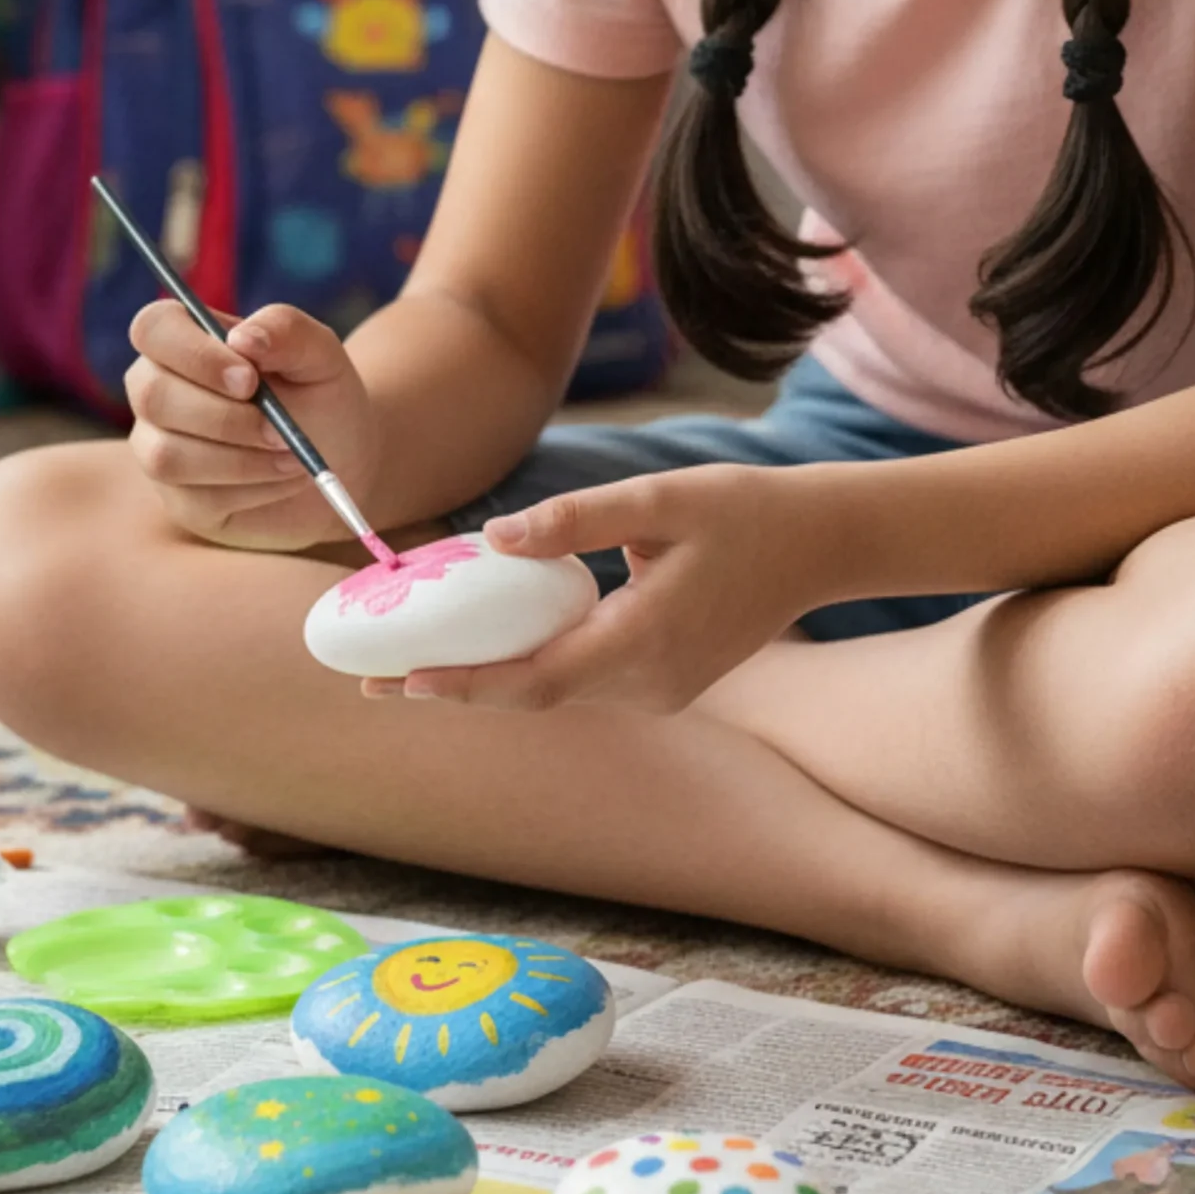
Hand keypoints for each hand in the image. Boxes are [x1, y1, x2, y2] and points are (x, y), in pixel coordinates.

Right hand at [123, 298, 380, 551]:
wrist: (342, 460)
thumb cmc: (320, 396)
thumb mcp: (319, 354)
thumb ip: (286, 330)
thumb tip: (242, 337)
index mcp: (184, 340)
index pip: (153, 328)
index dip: (193, 352)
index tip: (249, 378)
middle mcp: (158, 390)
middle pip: (153, 395)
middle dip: (223, 417)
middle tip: (280, 429)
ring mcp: (160, 447)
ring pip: (166, 455)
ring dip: (240, 459)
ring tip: (291, 454)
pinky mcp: (180, 499)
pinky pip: (197, 497)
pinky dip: (254, 487)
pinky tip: (284, 476)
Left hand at [383, 465, 824, 712]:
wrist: (821, 543)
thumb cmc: (743, 512)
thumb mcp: (658, 498)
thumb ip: (576, 520)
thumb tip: (494, 539)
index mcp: (644, 642)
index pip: (533, 680)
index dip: (462, 686)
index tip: (400, 683)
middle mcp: (649, 683)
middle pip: (532, 696)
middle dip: (453, 688)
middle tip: (374, 681)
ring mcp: (660, 691)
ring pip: (556, 691)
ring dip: (488, 678)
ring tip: (412, 659)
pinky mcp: (665, 681)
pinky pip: (582, 679)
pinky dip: (531, 664)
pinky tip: (489, 642)